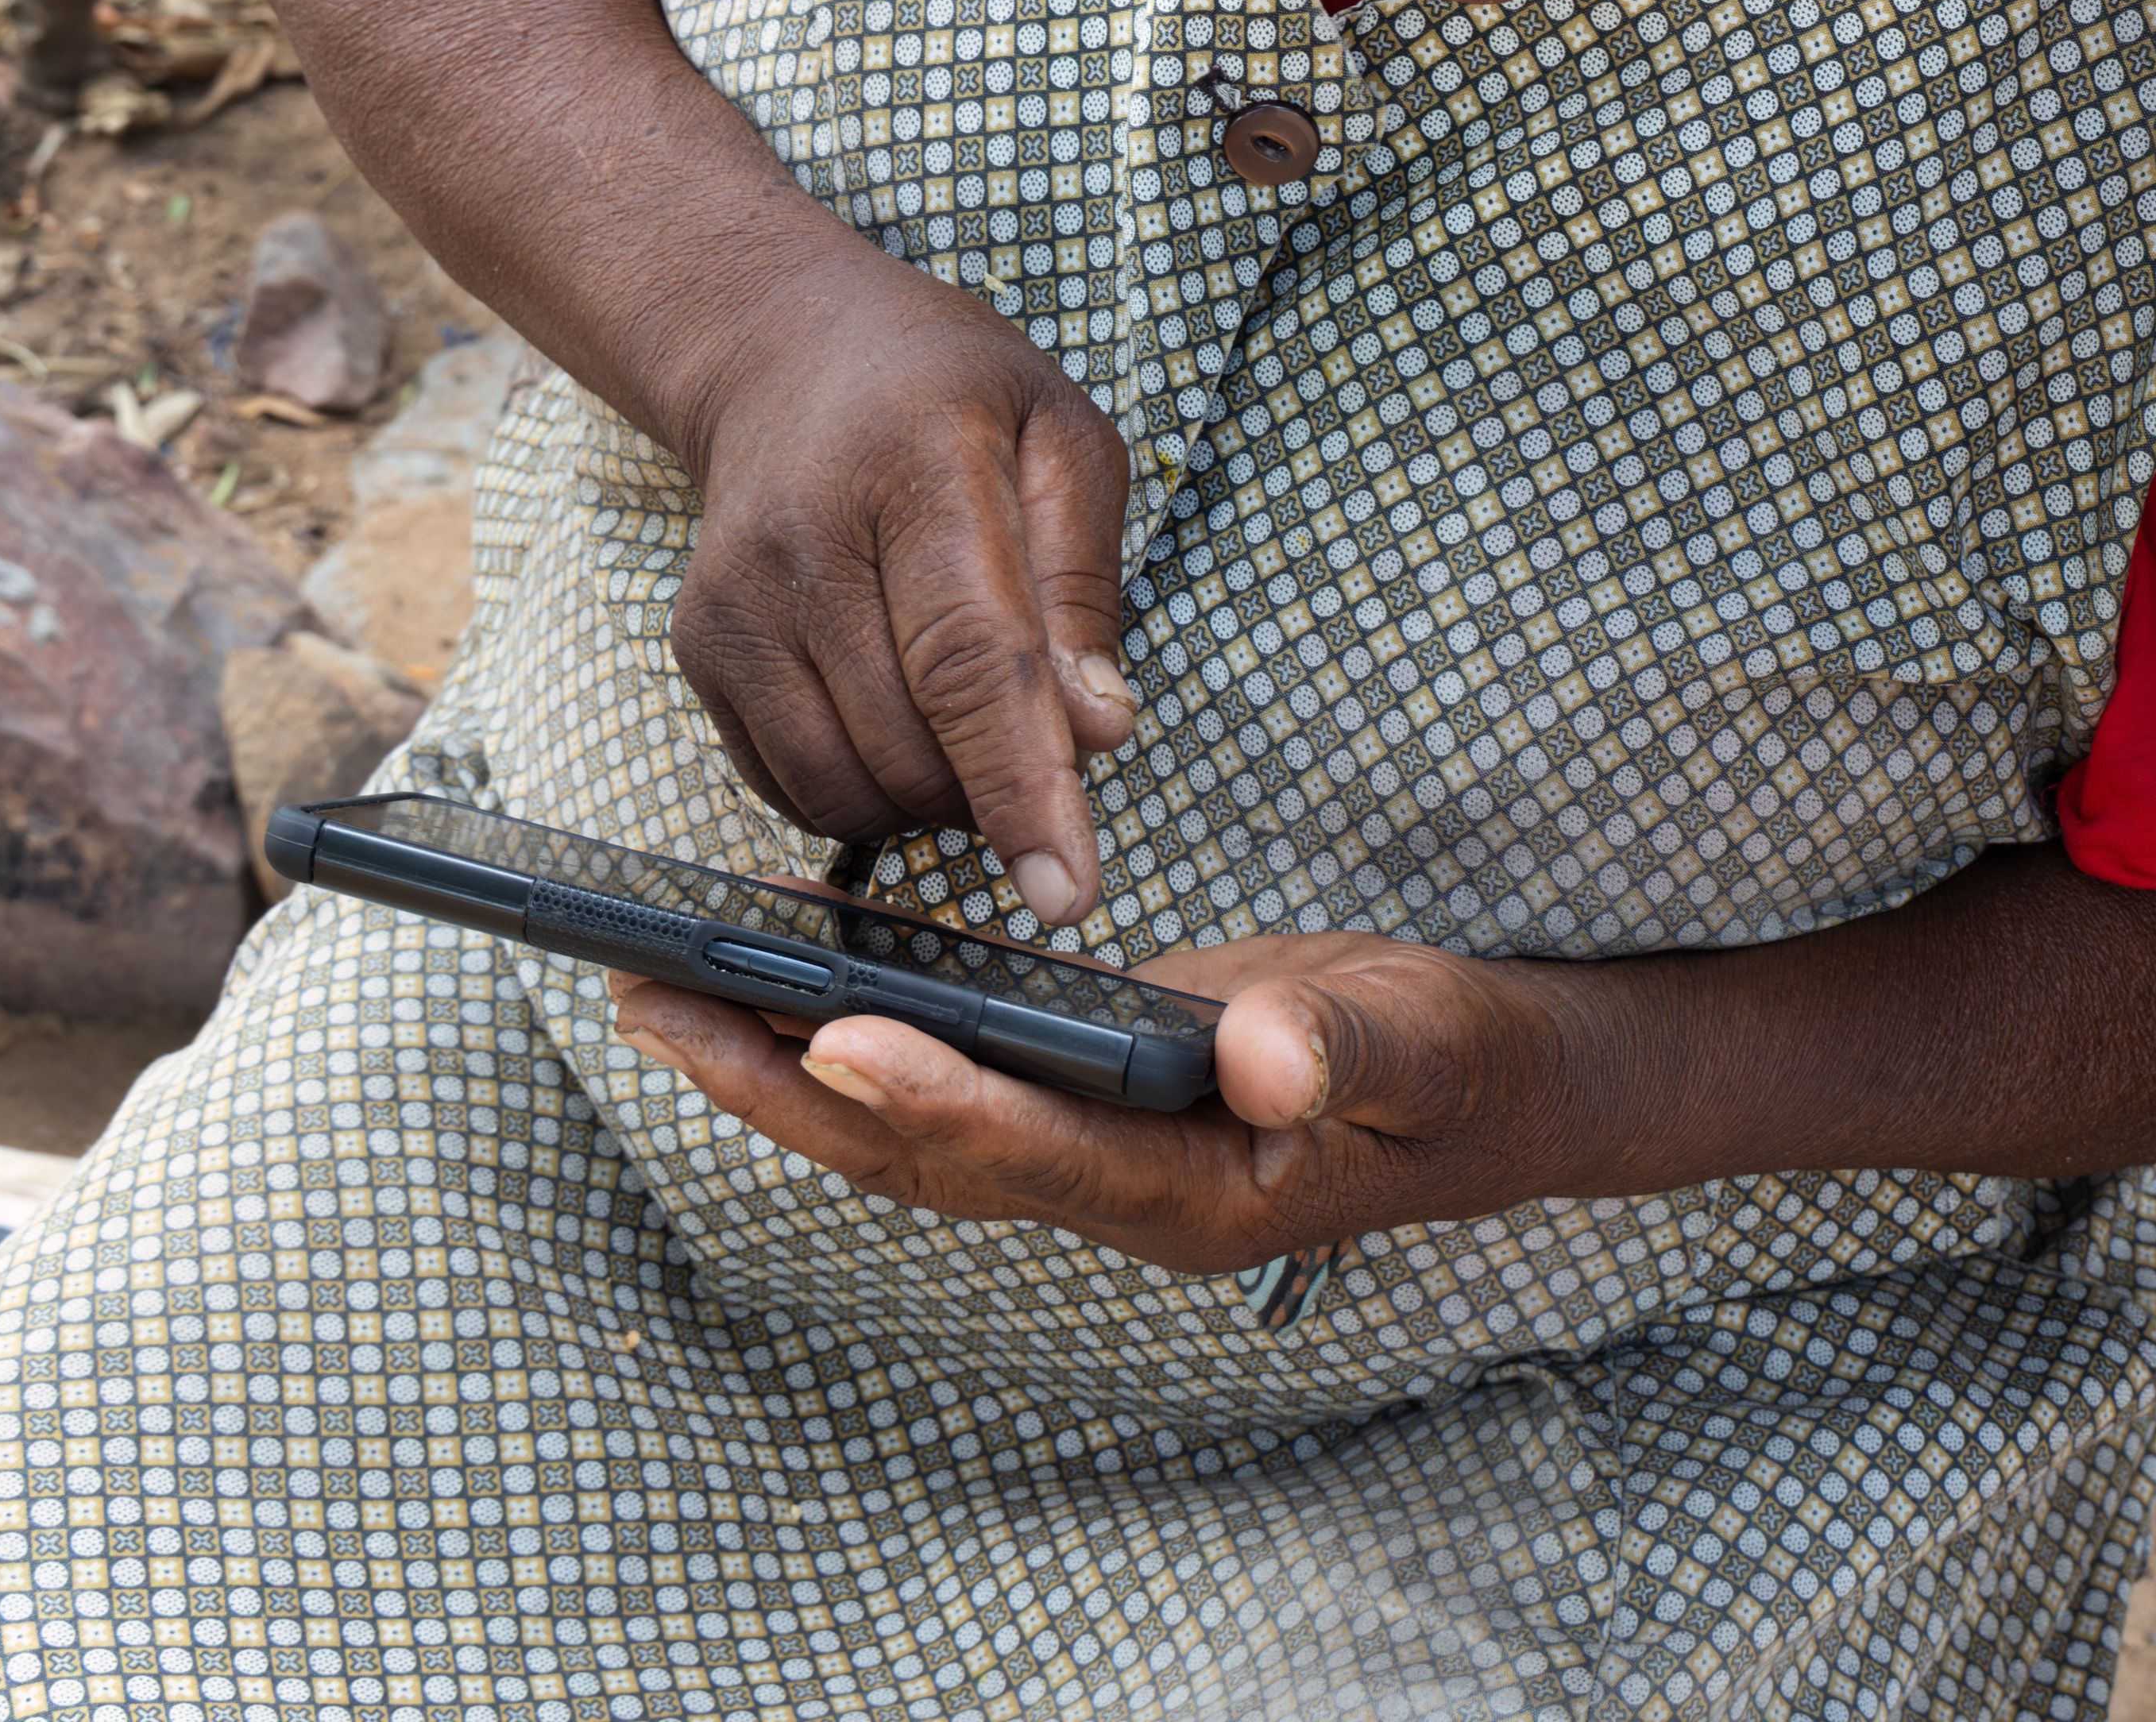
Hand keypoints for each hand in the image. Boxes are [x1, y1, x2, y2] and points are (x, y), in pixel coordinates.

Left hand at [603, 929, 1618, 1271]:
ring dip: (780, 1060)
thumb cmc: (1469, 1065)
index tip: (830, 1030)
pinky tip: (791, 962)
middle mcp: (1113, 1190)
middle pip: (916, 1154)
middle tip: (651, 1001)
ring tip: (664, 982)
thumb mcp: (1432, 1044)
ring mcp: (1092, 1153)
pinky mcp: (1087, 1099)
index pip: (1027, 1154)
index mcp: (1189, 1192)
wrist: (1504, 1086)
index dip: (928, 1097)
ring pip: (907, 1124)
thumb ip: (1344, 1048)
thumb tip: (1258, 1054)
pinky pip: (945, 1077)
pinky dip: (855, 1023)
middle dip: (776, 1083)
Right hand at [663, 259, 1139, 923]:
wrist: (784, 353)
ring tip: (967, 714)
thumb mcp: (1064, 439)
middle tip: (1037, 724)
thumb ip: (1084, 588)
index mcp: (917, 468)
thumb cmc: (950, 396)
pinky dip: (864, 792)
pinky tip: (897, 716)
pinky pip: (791, 790)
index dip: (1021, 785)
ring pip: (846, 789)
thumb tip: (1099, 732)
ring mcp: (734, 605)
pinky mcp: (698, 652)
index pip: (971, 660)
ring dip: (931, 797)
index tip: (1067, 890)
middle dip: (995, 784)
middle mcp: (803, 543)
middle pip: (911, 746)